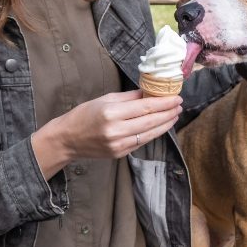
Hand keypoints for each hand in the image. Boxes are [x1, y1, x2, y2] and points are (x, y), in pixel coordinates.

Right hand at [31, 90, 182, 178]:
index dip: (164, 103)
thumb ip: (129, 97)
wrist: (67, 139)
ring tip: (174, 115)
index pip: (145, 107)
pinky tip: (160, 126)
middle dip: (168, 113)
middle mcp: (116, 130)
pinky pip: (141, 142)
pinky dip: (153, 134)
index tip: (176, 97)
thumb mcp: (104, 99)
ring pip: (149, 134)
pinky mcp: (120, 154)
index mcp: (111, 113)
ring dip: (165, 125)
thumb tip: (149, 92)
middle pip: (151, 122)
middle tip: (179, 105)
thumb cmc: (83, 115)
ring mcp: (119, 145)